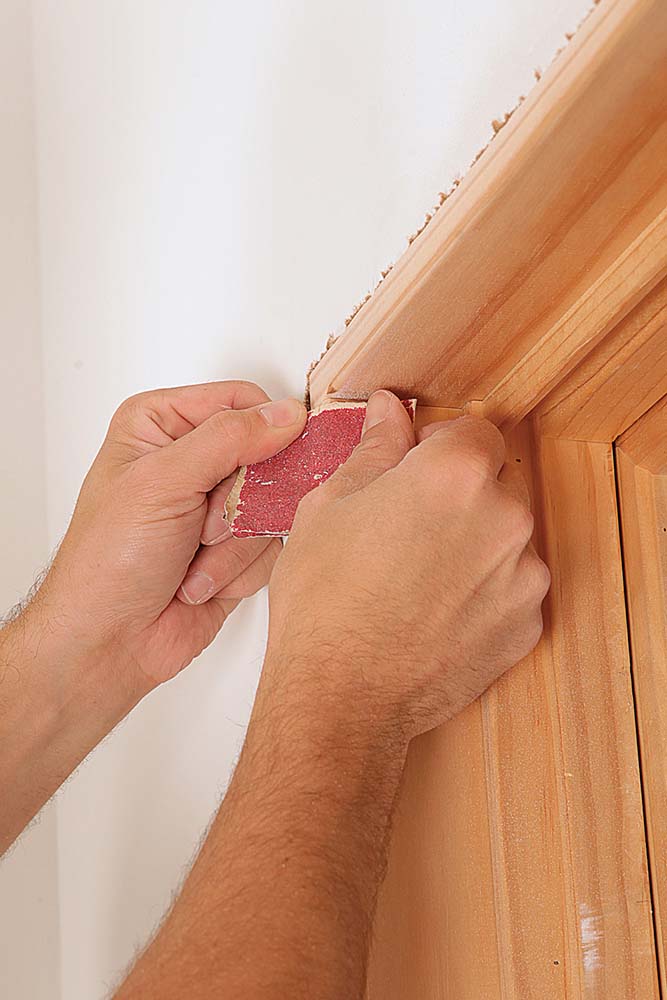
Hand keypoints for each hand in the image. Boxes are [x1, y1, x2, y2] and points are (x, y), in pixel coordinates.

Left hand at [35, 381, 306, 690]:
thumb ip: (228, 438)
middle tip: (203, 526)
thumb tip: (287, 413)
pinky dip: (238, 572)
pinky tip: (198, 584)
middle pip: (267, 456)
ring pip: (272, 507)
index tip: (257, 467)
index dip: (262, 431)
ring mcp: (216, 508)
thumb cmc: (109, 560)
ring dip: (234, 545)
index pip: (242, 402)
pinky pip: (271, 549)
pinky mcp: (235, 551)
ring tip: (190, 563)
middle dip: (239, 503)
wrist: (107, 643)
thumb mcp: (163, 482)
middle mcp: (192, 460)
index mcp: (163, 424)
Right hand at [265, 390, 549, 739]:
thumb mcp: (331, 505)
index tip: (414, 468)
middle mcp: (504, 518)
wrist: (341, 695)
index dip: (439, 446)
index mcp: (454, 474)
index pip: (473, 431)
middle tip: (406, 527)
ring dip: (474, 541)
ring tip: (418, 574)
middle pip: (495, 481)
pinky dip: (484, 589)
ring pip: (506, 535)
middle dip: (459, 493)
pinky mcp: (527, 623)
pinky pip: (512, 585)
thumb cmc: (325, 603)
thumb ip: (376, 449)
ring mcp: (523, 575)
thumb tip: (390, 412)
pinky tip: (435, 608)